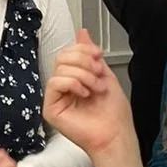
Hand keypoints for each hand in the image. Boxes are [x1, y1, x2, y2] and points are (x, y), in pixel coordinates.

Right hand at [43, 33, 137, 162]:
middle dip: (84, 62)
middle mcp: (64, 87)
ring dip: (83, 75)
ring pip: (59, 69)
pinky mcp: (51, 108)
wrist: (116, 134)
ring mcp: (56, 98)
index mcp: (75, 78)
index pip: (68, 53)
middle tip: (98, 74)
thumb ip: (90, 54)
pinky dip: (72, 84)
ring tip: (95, 88)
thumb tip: (82, 33)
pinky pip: (54, 83)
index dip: (83, 50)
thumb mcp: (105, 75)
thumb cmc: (114, 113)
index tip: (99, 56)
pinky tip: (84, 94)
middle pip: (62, 57)